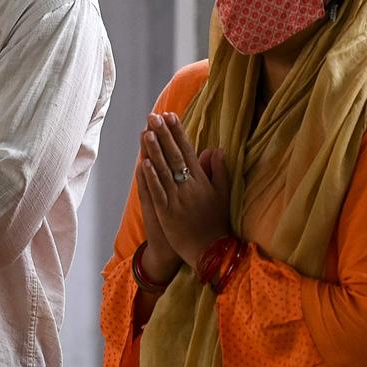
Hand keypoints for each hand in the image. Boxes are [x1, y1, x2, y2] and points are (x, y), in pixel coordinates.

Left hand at [139, 112, 231, 268]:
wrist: (211, 251)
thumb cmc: (216, 222)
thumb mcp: (223, 195)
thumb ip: (219, 171)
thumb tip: (215, 149)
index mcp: (202, 181)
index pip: (188, 151)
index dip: (178, 133)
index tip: (170, 116)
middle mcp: (189, 187)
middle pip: (174, 156)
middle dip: (163, 135)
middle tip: (154, 116)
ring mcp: (177, 200)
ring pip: (164, 171)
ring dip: (154, 151)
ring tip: (146, 131)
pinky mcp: (167, 213)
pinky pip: (158, 192)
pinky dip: (151, 178)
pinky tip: (144, 163)